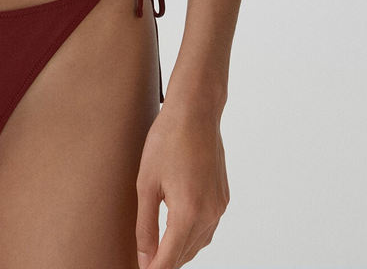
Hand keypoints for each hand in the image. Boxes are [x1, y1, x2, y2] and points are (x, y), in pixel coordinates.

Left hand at [135, 103, 229, 268]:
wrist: (196, 112)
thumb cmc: (167, 140)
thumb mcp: (146, 183)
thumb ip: (144, 225)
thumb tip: (144, 258)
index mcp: (188, 213)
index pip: (170, 259)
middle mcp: (209, 215)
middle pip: (185, 254)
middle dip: (165, 261)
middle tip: (145, 258)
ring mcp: (219, 207)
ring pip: (198, 243)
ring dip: (179, 248)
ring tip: (157, 247)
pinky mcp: (223, 198)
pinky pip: (207, 227)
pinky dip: (191, 233)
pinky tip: (176, 225)